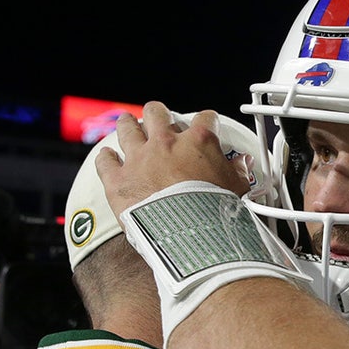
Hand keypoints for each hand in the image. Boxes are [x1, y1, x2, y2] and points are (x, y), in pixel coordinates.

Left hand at [95, 101, 252, 219]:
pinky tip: (107, 156)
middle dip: (158, 114)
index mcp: (197, 142)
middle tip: (158, 118)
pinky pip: (105, 161)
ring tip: (128, 123)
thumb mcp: (236, 189)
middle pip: (157, 113)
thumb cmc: (215, 214)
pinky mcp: (118, 181)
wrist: (190, 235)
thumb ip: (237, 171)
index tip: (205, 125)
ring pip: (127, 128)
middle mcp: (165, 144)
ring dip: (128, 124)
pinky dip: (106, 158)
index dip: (205, 121)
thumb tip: (242, 164)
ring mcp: (139, 160)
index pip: (204, 119)